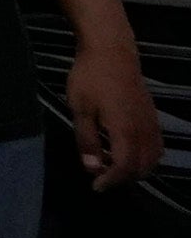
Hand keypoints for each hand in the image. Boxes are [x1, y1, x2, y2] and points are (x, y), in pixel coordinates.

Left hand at [74, 28, 161, 189]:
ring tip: (111, 165)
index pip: (125, 167)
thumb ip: (86, 140)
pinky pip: (156, 146)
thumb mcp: (80, 109)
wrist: (111, 51)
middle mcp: (144, 130)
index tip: (96, 186)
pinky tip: (125, 152)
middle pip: (143, 167)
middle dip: (123, 178)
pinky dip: (145, 157)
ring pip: (153, 158)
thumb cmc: (90, 78)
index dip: (111, 181)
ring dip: (135, 169)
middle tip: (101, 176)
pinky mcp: (152, 116)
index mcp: (126, 130)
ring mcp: (152, 123)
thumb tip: (92, 168)